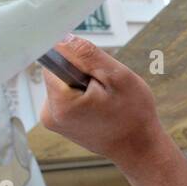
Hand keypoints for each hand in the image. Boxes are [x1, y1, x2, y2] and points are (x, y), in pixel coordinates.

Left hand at [40, 35, 164, 165]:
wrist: (137, 147)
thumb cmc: (133, 116)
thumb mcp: (118, 77)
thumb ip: (87, 55)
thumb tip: (62, 38)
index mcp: (61, 103)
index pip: (53, 61)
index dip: (76, 58)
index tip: (94, 69)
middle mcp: (49, 113)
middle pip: (57, 72)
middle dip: (82, 72)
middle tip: (105, 86)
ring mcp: (52, 120)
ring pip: (63, 83)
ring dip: (83, 84)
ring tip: (104, 99)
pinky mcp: (58, 122)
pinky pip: (66, 95)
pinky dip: (82, 95)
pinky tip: (99, 107)